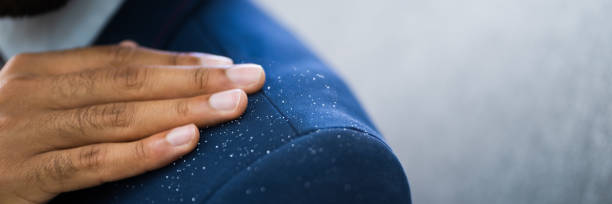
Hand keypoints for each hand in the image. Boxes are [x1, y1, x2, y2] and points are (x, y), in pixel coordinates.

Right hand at [0, 43, 264, 202]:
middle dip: (196, 80)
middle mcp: (33, 93)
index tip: (227, 65)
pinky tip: (185, 141)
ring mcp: (27, 133)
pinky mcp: (26, 177)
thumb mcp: (40, 99)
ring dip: (183, 109)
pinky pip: (92, 162)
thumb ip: (88, 78)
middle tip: (249, 80)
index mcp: (40, 71)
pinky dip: (142, 151)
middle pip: (130, 82)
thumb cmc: (5, 138)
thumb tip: (143, 54)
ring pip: (119, 117)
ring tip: (232, 106)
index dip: (180, 62)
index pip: (123, 61)